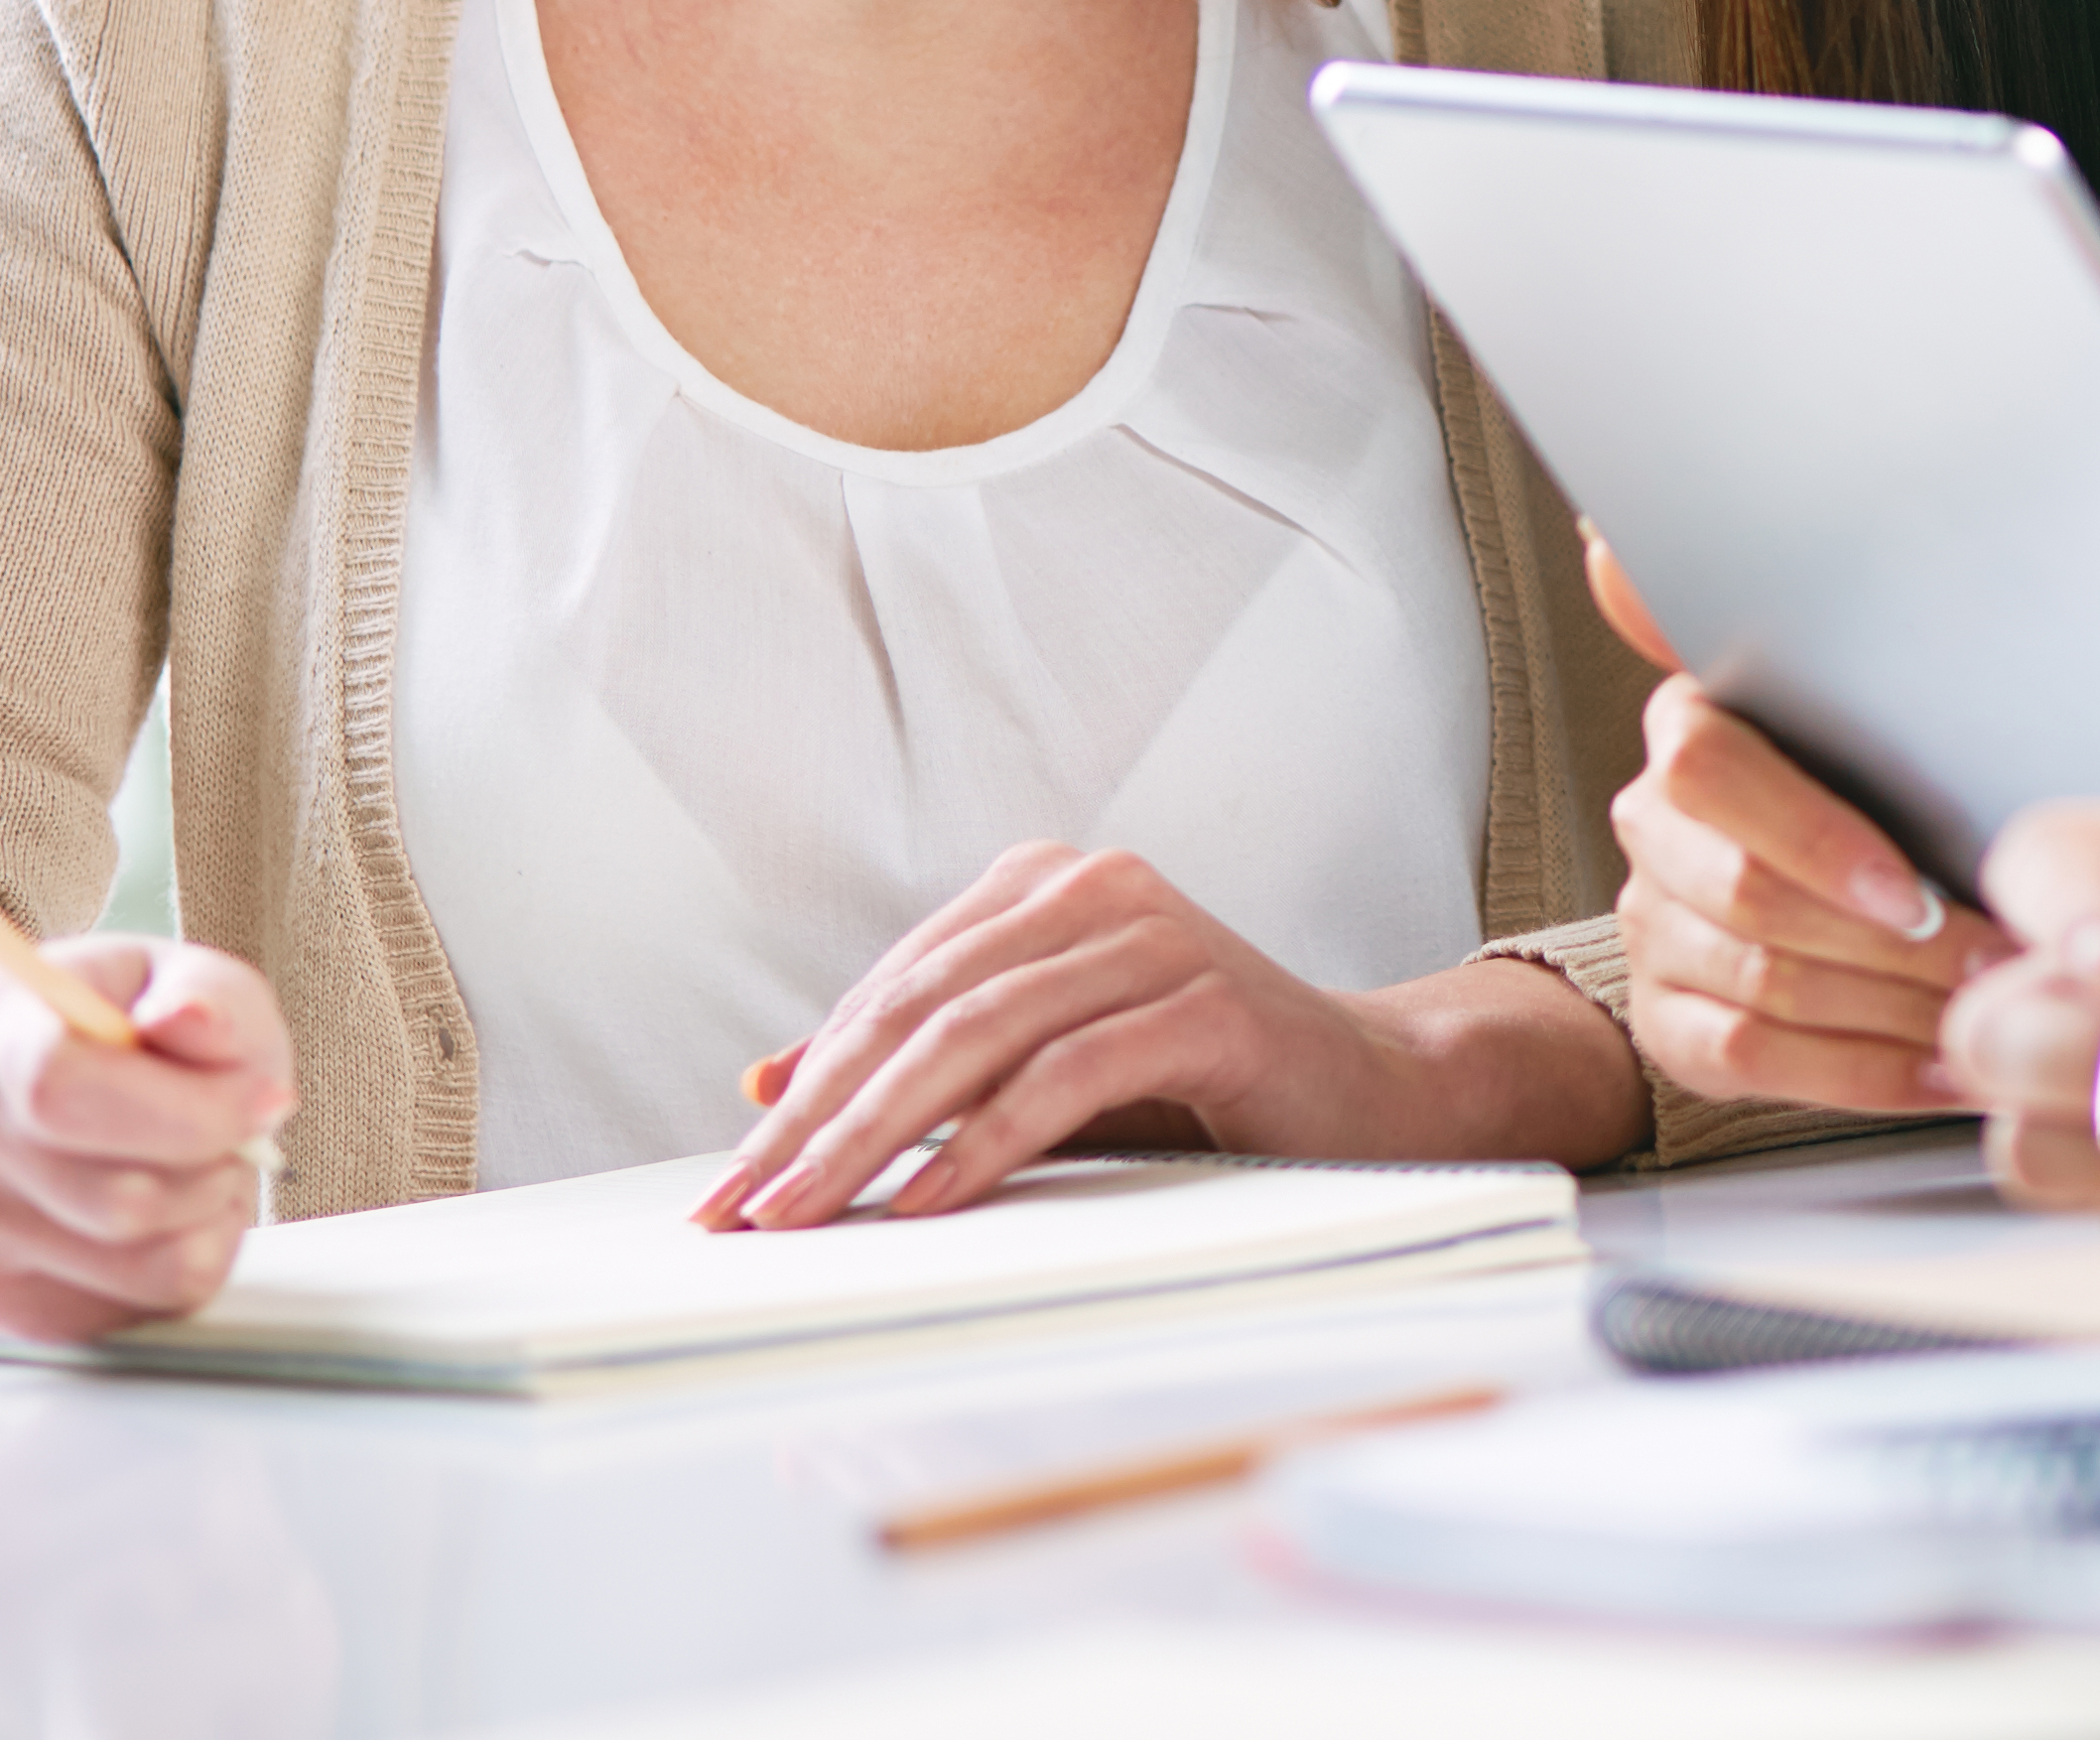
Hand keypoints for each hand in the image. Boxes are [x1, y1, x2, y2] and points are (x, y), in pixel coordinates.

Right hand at [0, 936, 294, 1341]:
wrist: (36, 1090)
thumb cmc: (123, 1029)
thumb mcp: (183, 976)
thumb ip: (206, 994)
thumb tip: (194, 1020)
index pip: (60, 1089)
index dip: (186, 1111)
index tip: (260, 1101)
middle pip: (118, 1198)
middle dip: (216, 1169)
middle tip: (237, 1135)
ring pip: (138, 1264)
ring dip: (209, 1218)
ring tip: (200, 1169)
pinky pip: (136, 1307)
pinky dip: (185, 1262)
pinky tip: (168, 1214)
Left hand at [695, 844, 1468, 1227]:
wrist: (1369, 1091)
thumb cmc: (1194, 1087)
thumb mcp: (1036, 1069)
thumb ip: (923, 1067)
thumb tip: (770, 1090)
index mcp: (1044, 885)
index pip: (891, 988)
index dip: (804, 1087)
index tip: (731, 1182)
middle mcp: (1095, 887)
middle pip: (919, 1009)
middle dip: (819, 1119)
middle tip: (744, 1212)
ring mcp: (1155, 937)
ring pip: (976, 1036)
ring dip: (876, 1138)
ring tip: (810, 1214)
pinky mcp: (1208, 1004)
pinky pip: (1067, 1074)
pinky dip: (984, 1143)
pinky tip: (928, 1199)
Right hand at [1590, 519, 2002, 1113]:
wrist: (1843, 873)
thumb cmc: (1868, 771)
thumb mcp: (1855, 689)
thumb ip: (1778, 615)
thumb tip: (1610, 548)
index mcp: (1692, 731)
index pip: (1712, 774)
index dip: (1817, 842)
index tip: (1911, 889)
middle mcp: (1651, 828)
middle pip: (1748, 896)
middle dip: (1891, 942)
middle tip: (1992, 956)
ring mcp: (1652, 929)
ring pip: (1763, 982)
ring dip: (1891, 1007)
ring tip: (1985, 1009)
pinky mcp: (1668, 1023)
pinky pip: (1757, 1059)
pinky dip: (1862, 1070)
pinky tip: (1938, 1064)